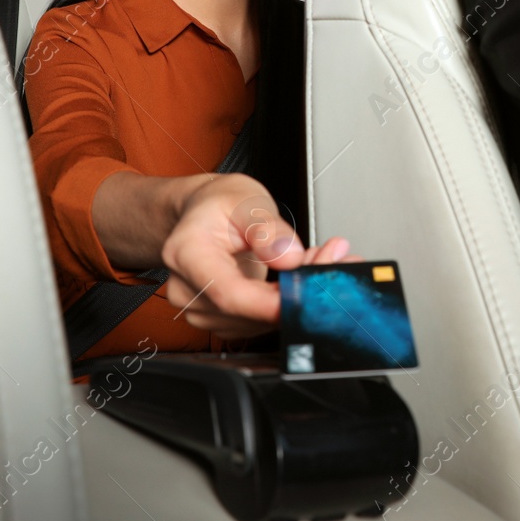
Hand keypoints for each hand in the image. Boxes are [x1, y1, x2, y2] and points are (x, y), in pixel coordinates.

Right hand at [161, 173, 359, 339]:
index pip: (229, 293)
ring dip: (295, 297)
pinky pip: (258, 321)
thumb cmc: (218, 204)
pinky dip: (285, 303)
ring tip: (317, 260)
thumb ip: (268, 229)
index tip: (309, 294)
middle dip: (297, 292)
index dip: (271, 304)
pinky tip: (299, 278)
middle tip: (333, 260)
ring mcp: (201, 308)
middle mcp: (186, 288)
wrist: (203, 214)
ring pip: (257, 321)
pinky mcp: (219, 319)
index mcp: (186, 253)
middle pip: (247, 311)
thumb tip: (290, 257)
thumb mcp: (246, 199)